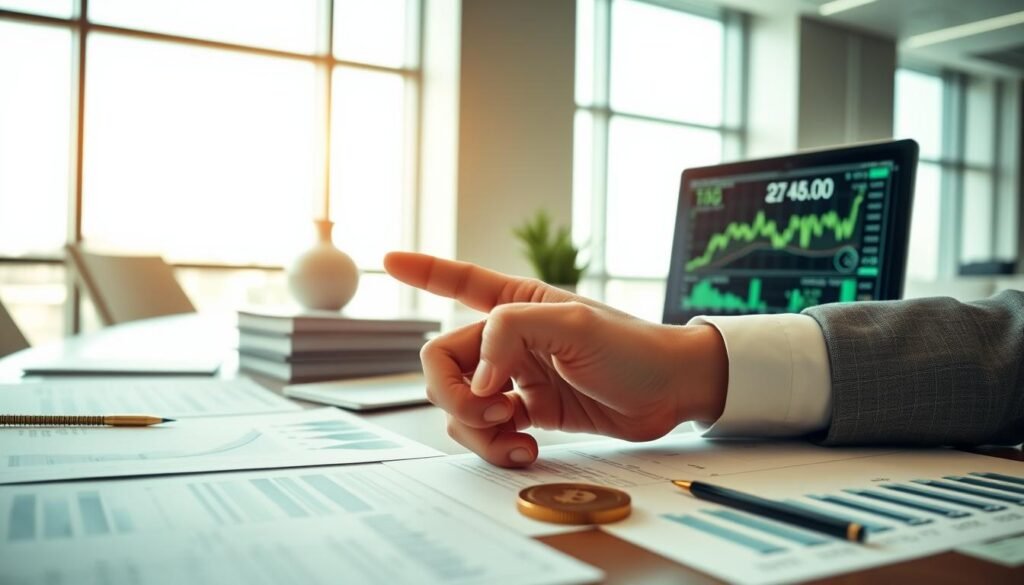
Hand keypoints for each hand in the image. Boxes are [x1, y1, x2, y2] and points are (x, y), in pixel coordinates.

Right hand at [384, 252, 727, 466]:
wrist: (672, 391)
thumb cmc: (633, 347)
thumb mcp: (574, 325)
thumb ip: (512, 333)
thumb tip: (479, 379)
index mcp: (515, 304)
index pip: (458, 281)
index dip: (421, 270)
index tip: (387, 259)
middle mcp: (507, 340)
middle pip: (441, 363)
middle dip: (455, 394)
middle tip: (493, 411)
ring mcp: (514, 378)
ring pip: (458, 404)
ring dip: (476, 429)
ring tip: (514, 435)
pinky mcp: (527, 412)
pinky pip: (485, 431)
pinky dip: (494, 445)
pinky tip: (525, 448)